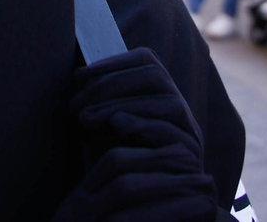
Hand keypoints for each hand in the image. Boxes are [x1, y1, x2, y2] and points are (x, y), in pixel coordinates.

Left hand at [53, 48, 219, 221]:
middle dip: (111, 84)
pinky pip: (173, 131)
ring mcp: (188, 130)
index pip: (144, 60)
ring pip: (169, 102)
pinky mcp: (190, 155)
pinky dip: (143, 124)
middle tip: (76, 106)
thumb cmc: (113, 161)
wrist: (133, 205)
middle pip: (154, 76)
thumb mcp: (100, 127)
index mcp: (159, 94)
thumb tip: (78, 77)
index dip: (111, 63)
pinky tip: (116, 126)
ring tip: (86, 119)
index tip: (78, 77)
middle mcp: (178, 107)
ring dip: (122, 104)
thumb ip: (96, 102)